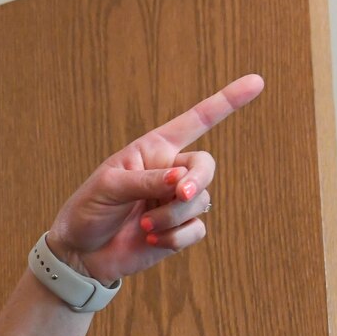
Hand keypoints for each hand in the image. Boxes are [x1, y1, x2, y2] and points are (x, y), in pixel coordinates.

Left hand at [46, 74, 264, 285]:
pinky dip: (176, 236)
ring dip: (172, 216)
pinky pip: (197, 229)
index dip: (227, 101)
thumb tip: (182, 181)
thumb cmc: (89, 211)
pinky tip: (151, 240)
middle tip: (178, 194)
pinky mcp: (180, 230)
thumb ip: (147, 180)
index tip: (256, 82)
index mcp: (154, 149)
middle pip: (206, 166)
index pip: (197, 120)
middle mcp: (171, 172)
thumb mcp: (110, 187)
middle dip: (195, 181)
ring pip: (200, 201)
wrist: (81, 253)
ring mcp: (176, 202)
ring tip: (143, 225)